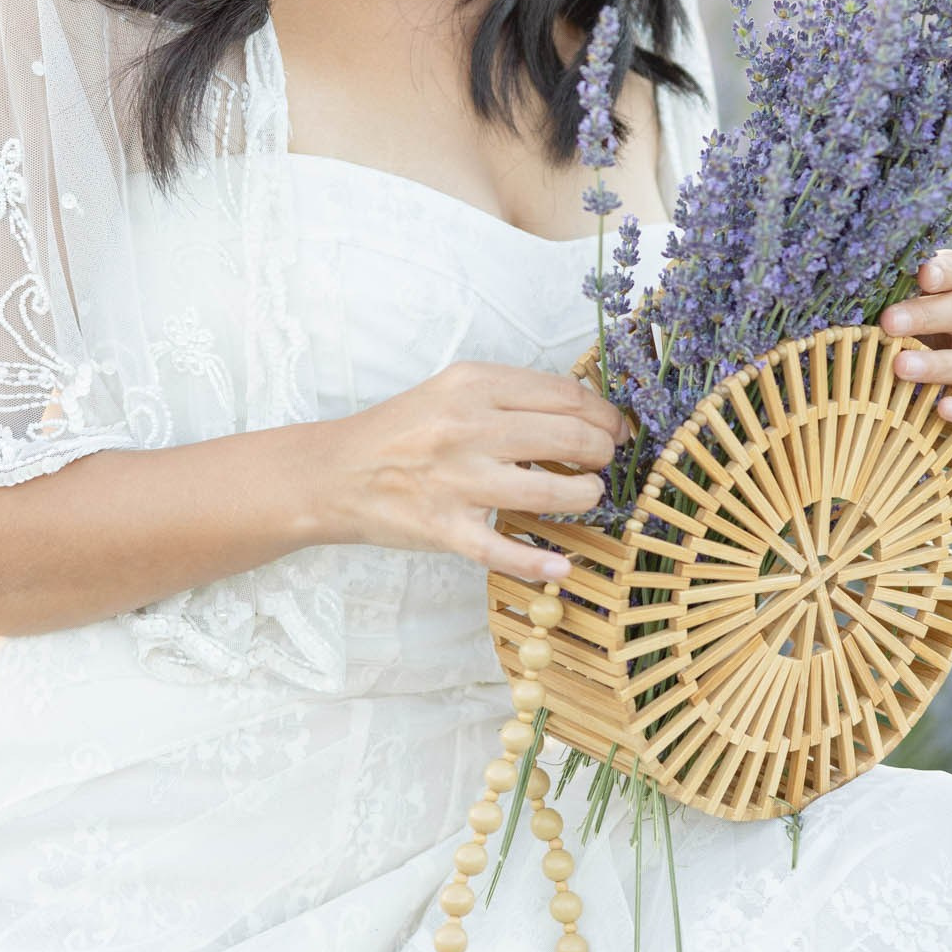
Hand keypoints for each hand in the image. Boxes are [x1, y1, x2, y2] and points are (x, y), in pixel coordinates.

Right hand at [321, 362, 631, 580]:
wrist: (335, 472)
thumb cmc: (401, 431)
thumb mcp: (451, 391)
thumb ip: (509, 396)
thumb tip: (582, 410)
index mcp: (473, 385)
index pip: (564, 395)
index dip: (603, 414)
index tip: (616, 428)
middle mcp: (467, 428)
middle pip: (567, 438)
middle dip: (602, 452)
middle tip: (605, 462)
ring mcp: (457, 481)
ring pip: (549, 491)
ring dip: (585, 496)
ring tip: (588, 495)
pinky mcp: (445, 528)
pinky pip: (500, 550)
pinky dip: (536, 562)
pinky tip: (562, 565)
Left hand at [878, 248, 951, 428]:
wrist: (922, 385)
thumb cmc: (897, 335)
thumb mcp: (888, 313)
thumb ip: (877, 299)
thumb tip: (841, 288)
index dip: (944, 270)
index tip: (922, 274)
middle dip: (927, 315)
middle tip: (889, 323)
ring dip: (940, 364)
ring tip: (901, 368)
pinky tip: (944, 410)